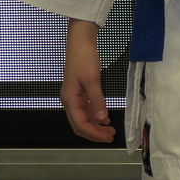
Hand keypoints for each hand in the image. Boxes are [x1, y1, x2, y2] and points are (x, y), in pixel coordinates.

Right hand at [61, 19, 114, 142]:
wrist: (80, 42)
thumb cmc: (84, 58)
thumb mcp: (93, 79)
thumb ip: (97, 100)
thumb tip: (102, 118)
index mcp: (70, 100)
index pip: (80, 124)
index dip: (94, 133)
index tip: (107, 137)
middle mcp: (69, 101)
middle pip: (80, 124)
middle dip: (94, 133)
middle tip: (110, 137)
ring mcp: (73, 97)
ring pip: (83, 118)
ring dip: (95, 125)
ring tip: (110, 130)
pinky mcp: (78, 92)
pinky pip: (85, 109)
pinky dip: (94, 116)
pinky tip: (104, 118)